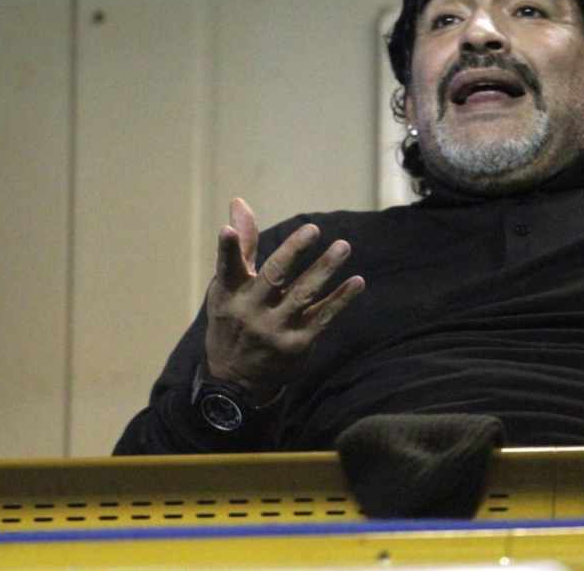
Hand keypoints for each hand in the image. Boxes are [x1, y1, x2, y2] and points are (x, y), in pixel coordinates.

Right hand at [203, 198, 363, 399]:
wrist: (235, 380)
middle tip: (312, 228)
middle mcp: (251, 311)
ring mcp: (275, 329)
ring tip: (343, 246)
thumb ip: (241, 247)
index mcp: (230, 294)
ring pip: (303, 294)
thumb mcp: (227, 288)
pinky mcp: (297, 344)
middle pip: (273, 277)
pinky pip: (323, 317)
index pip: (227, 267)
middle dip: (293, 251)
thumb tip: (239, 203)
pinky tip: (357, 281)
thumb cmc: (233, 320)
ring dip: (325, 269)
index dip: (227, 248)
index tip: (227, 229)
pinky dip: (341, 299)